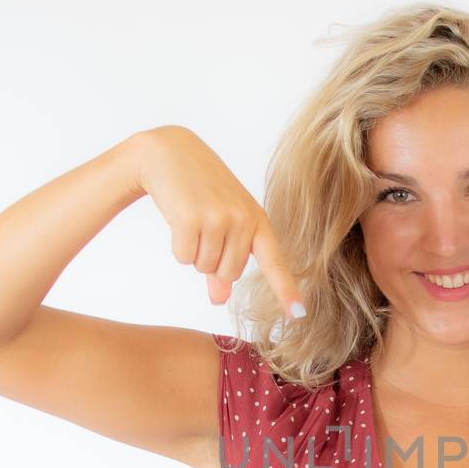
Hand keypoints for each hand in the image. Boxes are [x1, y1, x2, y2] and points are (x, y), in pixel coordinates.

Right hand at [134, 126, 305, 316]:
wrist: (169, 153)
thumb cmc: (200, 190)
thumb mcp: (221, 221)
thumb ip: (223, 261)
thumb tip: (218, 299)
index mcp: (258, 220)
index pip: (275, 262)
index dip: (286, 290)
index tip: (299, 314)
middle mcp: (243, 220)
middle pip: (228, 273)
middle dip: (211, 261)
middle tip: (203, 228)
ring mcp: (219, 219)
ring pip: (205, 267)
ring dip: (193, 252)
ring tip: (192, 220)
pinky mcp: (191, 219)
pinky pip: (184, 258)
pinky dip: (177, 247)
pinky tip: (178, 219)